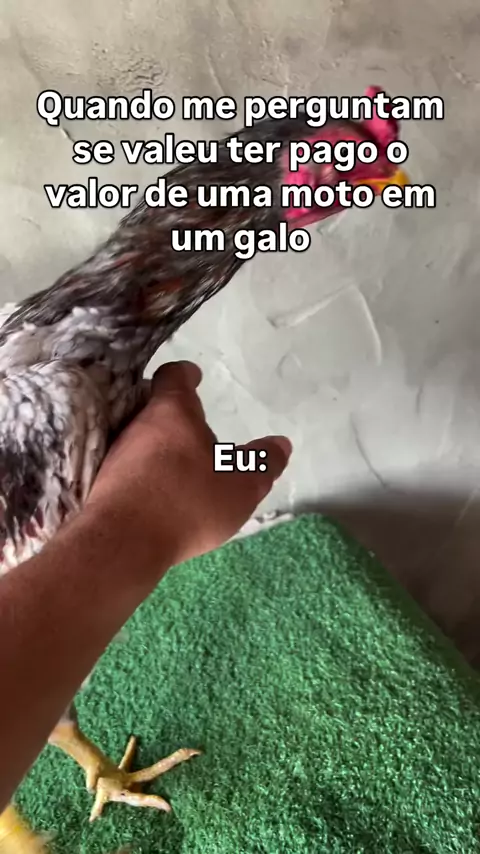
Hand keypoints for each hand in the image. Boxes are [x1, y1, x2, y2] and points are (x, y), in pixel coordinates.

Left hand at [86, 361, 291, 571]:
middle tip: (197, 432)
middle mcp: (138, 425)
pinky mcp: (103, 485)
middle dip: (176, 418)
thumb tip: (281, 444)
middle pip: (155, 409)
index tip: (195, 376)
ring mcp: (115, 455)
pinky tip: (160, 496)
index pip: (174, 376)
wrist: (122, 543)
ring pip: (140, 440)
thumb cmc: (186, 502)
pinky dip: (145, 475)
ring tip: (182, 470)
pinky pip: (129, 469)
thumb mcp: (240, 486)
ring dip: (160, 450)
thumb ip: (262, 463)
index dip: (186, 374)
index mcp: (172, 412)